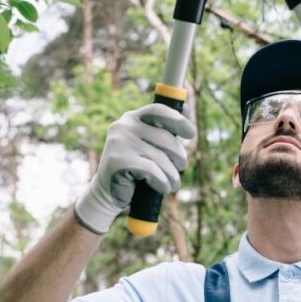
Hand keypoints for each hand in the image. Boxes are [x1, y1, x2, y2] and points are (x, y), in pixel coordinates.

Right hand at [74, 104, 195, 234]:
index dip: (178, 120)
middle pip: (165, 137)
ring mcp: (119, 142)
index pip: (158, 110)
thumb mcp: (150, 146)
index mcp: (131, 118)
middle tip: (181, 168)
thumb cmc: (135, 169)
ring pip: (160, 158)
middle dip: (179, 156)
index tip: (191, 134)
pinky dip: (162, 182)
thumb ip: (164, 129)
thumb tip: (186, 107)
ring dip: (172, 175)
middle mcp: (123, 126)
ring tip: (173, 185)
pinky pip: (152, 171)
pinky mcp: (118, 161)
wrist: (108, 193)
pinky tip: (163, 188)